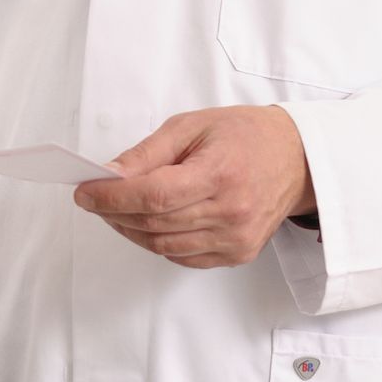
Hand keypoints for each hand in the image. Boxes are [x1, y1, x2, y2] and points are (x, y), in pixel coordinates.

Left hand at [73, 106, 314, 268]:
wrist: (297, 158)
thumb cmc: (244, 135)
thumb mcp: (191, 126)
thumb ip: (148, 153)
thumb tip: (109, 173)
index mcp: (219, 174)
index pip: (154, 196)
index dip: (113, 198)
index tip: (84, 192)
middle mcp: (231, 212)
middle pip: (155, 223)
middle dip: (114, 212)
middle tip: (93, 197)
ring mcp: (237, 238)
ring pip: (164, 245)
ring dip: (131, 230)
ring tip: (116, 209)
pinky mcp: (239, 253)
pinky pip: (183, 256)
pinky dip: (158, 242)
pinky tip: (149, 222)